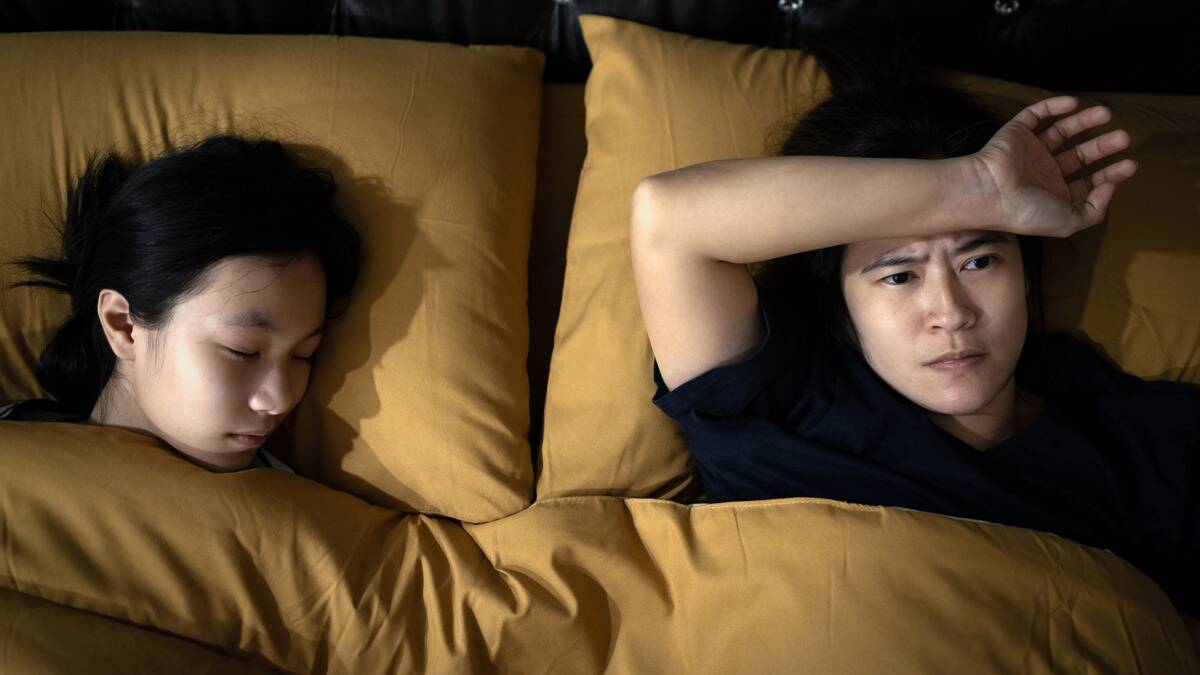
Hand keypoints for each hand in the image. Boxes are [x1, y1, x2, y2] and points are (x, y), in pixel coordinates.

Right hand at [969, 96, 1138, 237]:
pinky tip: (1074, 103)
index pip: (1087, 181)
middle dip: (1103, 146)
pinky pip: (1036, 114)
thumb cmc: (1028, 211)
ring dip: (1084, 121)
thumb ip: (1095, 209)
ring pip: (1062, 131)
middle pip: (1079, 155)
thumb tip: (1110, 186)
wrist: (990, 192)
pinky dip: (1053, 106)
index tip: (1129, 164)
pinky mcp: (1017, 132)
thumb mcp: (1070, 222)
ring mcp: (1030, 151)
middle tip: (1124, 137)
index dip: (1110, 173)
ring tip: (1106, 113)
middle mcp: (1044, 172)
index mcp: (1054, 194)